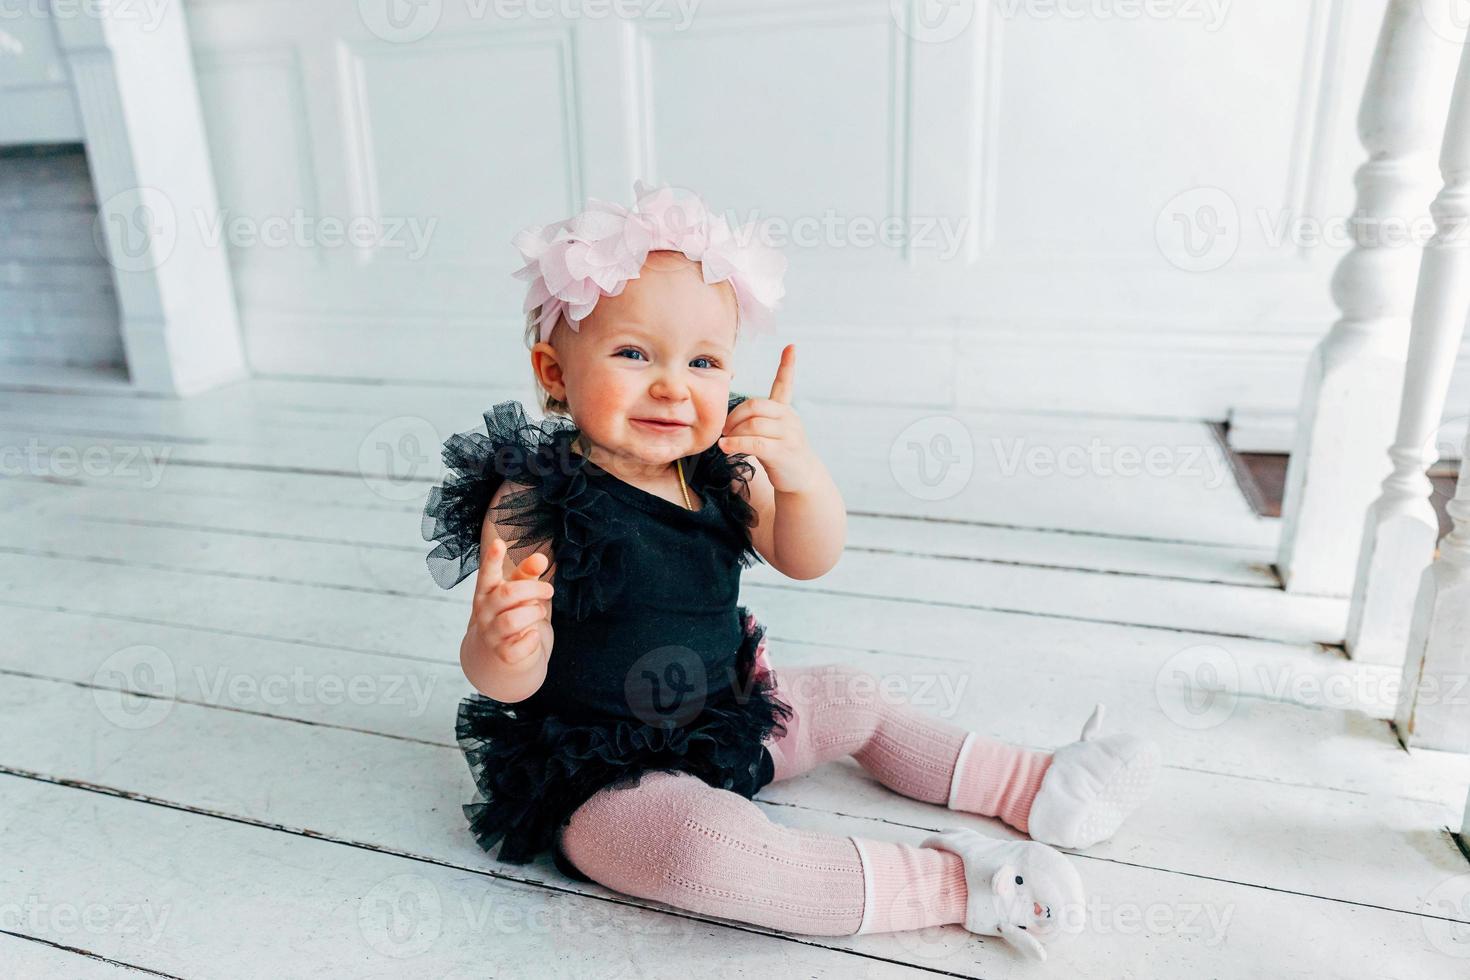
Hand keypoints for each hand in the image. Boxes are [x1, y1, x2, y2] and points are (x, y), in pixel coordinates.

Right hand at [468, 537, 553, 667]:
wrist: (501, 656)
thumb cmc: (512, 614)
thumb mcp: (519, 591)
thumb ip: (528, 574)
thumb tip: (541, 558)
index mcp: (486, 591)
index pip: (487, 573)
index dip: (492, 558)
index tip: (499, 543)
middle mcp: (484, 612)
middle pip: (508, 594)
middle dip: (534, 589)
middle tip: (548, 590)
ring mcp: (491, 634)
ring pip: (513, 620)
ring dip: (533, 613)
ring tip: (539, 612)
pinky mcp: (503, 654)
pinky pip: (519, 647)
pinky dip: (531, 640)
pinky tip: (533, 635)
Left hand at [719, 344, 823, 493]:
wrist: (801, 479)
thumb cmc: (780, 455)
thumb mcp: (772, 434)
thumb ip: (756, 422)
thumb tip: (727, 423)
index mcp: (785, 411)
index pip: (785, 384)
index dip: (787, 366)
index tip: (791, 347)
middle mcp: (789, 418)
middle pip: (754, 406)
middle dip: (734, 417)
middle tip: (724, 430)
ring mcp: (788, 434)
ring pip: (753, 424)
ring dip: (733, 433)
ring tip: (725, 442)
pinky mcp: (783, 451)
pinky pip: (755, 443)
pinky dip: (737, 444)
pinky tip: (725, 447)